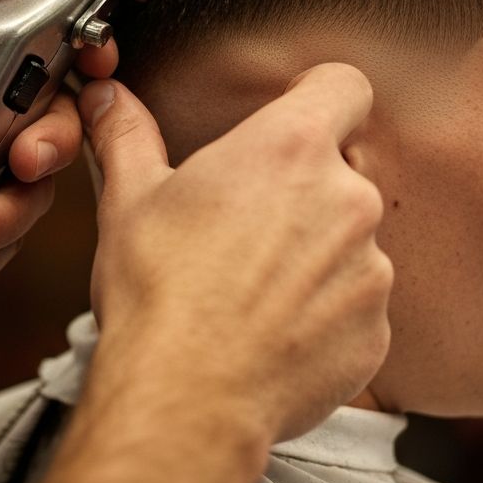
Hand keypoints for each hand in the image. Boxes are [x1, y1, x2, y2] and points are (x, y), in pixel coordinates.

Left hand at [0, 0, 114, 286]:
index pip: (69, 15)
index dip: (95, 24)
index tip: (94, 50)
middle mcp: (11, 88)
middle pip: (75, 107)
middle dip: (59, 138)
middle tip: (28, 155)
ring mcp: (4, 149)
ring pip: (49, 179)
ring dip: (14, 206)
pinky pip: (15, 229)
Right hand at [80, 64, 391, 443]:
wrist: (186, 397)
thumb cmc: (158, 291)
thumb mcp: (130, 197)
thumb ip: (127, 134)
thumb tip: (106, 95)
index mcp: (290, 148)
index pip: (344, 85)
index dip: (319, 94)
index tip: (293, 115)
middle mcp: (346, 199)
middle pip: (341, 168)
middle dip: (302, 187)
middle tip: (246, 222)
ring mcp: (370, 268)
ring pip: (349, 240)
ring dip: (314, 252)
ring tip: (253, 286)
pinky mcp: (376, 329)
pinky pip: (357, 303)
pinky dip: (326, 310)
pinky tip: (274, 328)